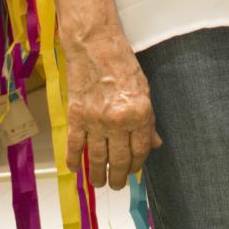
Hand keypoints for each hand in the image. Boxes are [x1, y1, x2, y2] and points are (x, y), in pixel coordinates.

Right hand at [60, 28, 161, 189]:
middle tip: (116, 184)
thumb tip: (155, 144)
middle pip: (119, 159)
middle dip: (118, 177)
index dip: (137, 164)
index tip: (133, 170)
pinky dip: (73, 159)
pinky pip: (74, 145)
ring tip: (98, 183)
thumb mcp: (143, 90)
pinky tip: (74, 168)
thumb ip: (149, 120)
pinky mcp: (76, 115)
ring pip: (96, 157)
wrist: (94, 44)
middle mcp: (118, 121)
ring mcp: (95, 120)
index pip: (140, 150)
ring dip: (97, 174)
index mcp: (139, 114)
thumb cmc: (122, 63)